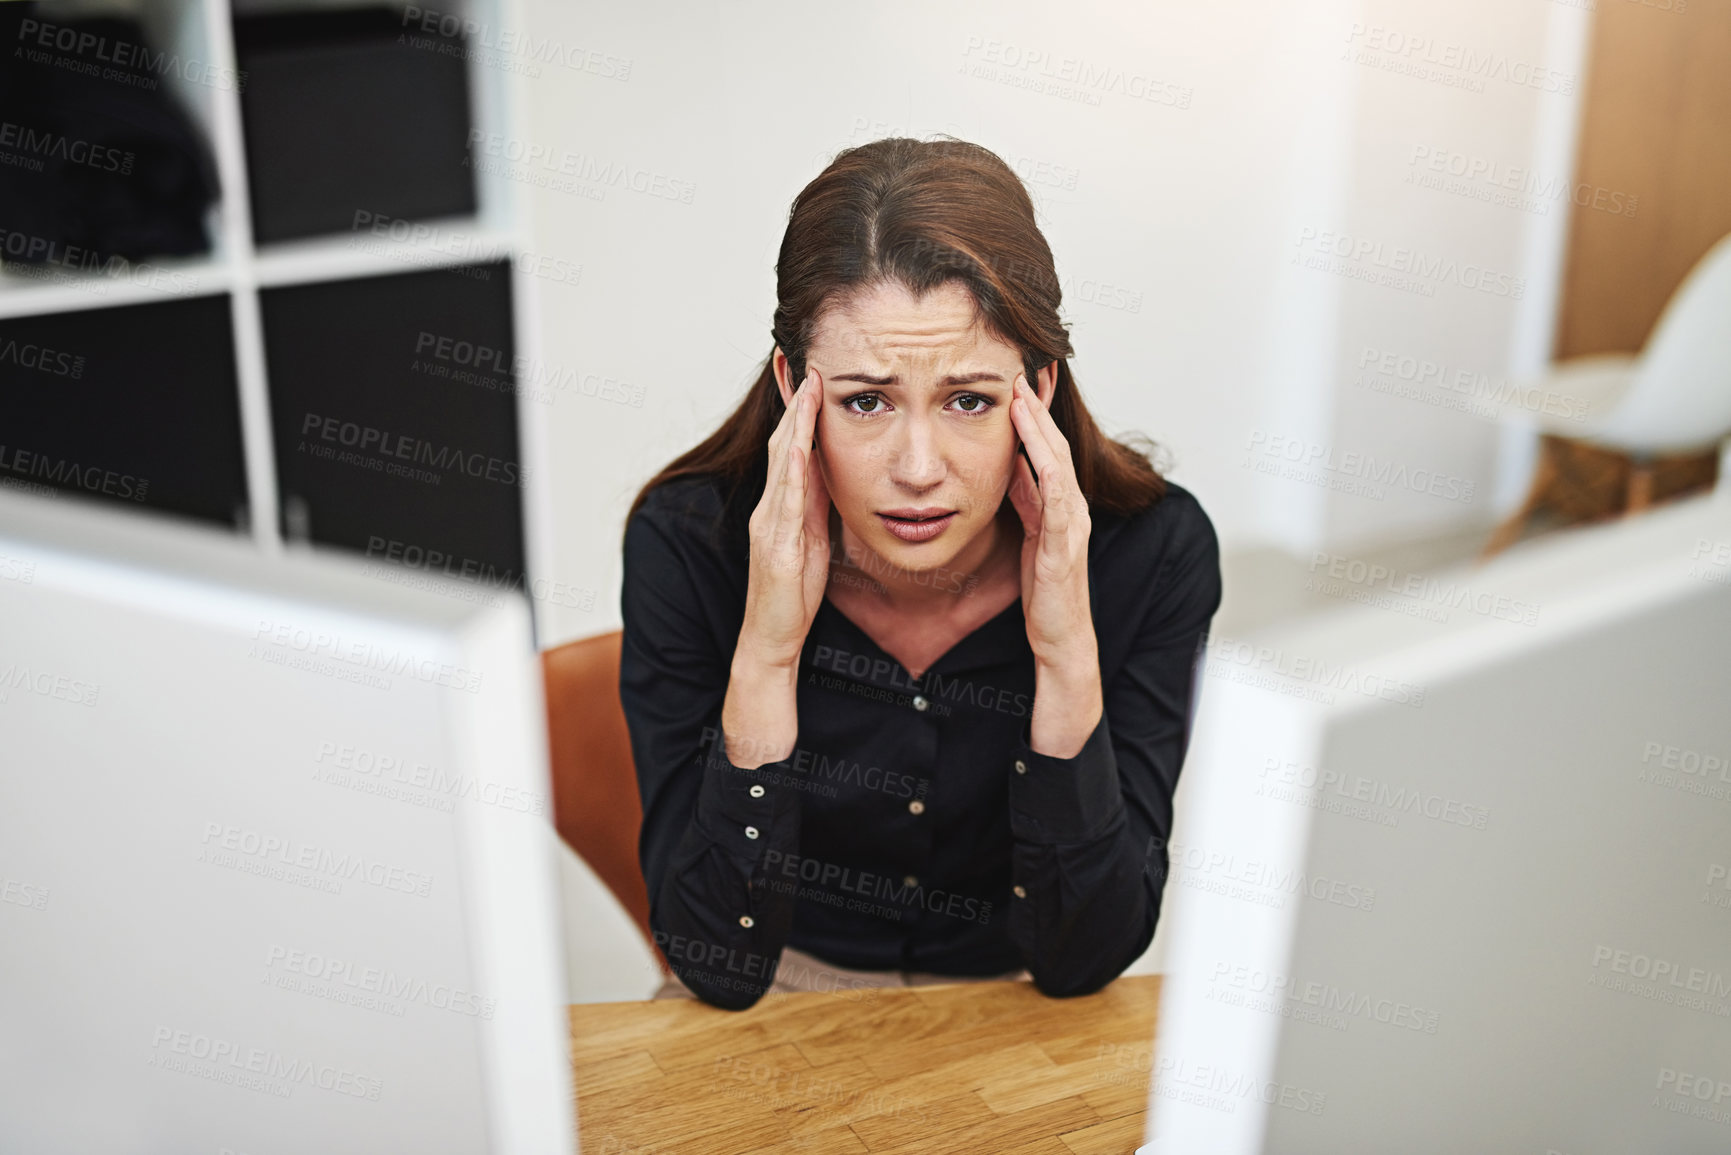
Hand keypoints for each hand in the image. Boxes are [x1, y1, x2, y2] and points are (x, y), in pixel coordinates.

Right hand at [739, 368, 831, 670]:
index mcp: (782, 507)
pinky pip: (785, 503)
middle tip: (805, 363)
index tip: (813, 375)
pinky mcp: (777, 548)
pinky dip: (791, 471)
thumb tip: (830, 469)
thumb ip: (816, 504)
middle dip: (794, 403)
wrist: (772, 638)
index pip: (790, 448)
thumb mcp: (811, 538)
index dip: (800, 411)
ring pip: (781, 465)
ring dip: (795, 425)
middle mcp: (770, 509)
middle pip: (781, 445)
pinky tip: (800, 447)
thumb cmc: (793, 594)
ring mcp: (770, 527)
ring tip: (807, 389)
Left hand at [1006, 373, 1101, 755]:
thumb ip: (1022, 496)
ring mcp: (1071, 522)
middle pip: (1052, 442)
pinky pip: (1055, 493)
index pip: (1042, 445)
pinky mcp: (1064, 542)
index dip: (1030, 410)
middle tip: (1020, 363)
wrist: (1060, 640)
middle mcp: (1069, 506)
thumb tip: (1009, 460)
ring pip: (1055, 460)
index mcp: (1056, 503)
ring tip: (1020, 389)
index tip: (1013, 373)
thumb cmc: (1043, 592)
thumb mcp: (1025, 531)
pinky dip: (1042, 462)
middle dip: (1037, 403)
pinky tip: (1028, 441)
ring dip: (1038, 423)